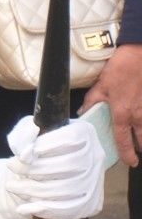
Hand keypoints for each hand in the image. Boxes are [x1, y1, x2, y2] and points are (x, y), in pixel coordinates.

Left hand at [3, 115, 105, 218]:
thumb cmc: (37, 143)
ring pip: (68, 190)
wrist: (50, 166)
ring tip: (11, 186)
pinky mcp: (93, 202)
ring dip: (35, 191)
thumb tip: (25, 152)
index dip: (47, 146)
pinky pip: (71, 210)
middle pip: (68, 166)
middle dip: (33, 169)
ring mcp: (97, 181)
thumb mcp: (26, 131)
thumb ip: (22, 136)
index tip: (23, 154)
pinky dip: (46, 210)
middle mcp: (96, 156)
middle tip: (9, 167)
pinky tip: (25, 209)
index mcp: (85, 132)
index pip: (71, 138)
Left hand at [84, 42, 141, 164]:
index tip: (129, 162)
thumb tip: (83, 113)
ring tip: (140, 140)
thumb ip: (92, 101)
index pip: (124, 140)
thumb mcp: (101, 85)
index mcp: (122, 113)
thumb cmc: (120, 70)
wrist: (139, 57)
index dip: (127, 154)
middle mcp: (138, 116)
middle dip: (140, 149)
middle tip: (136, 152)